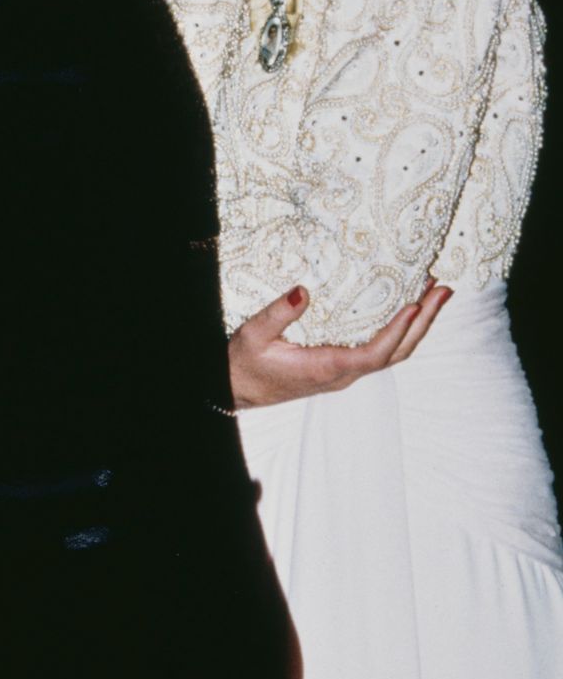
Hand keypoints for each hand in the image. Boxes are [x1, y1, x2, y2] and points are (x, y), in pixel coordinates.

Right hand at [229, 281, 451, 409]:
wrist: (236, 389)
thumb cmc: (244, 364)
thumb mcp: (253, 335)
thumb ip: (277, 314)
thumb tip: (303, 290)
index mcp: (326, 368)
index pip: (374, 353)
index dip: (398, 330)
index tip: (414, 305)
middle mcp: (343, 374)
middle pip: (396, 353)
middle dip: (423, 322)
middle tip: (443, 290)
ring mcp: (345, 372)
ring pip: (392, 353)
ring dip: (417, 325)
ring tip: (434, 294)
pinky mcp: (341, 366)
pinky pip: (380, 350)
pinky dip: (400, 329)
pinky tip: (405, 309)